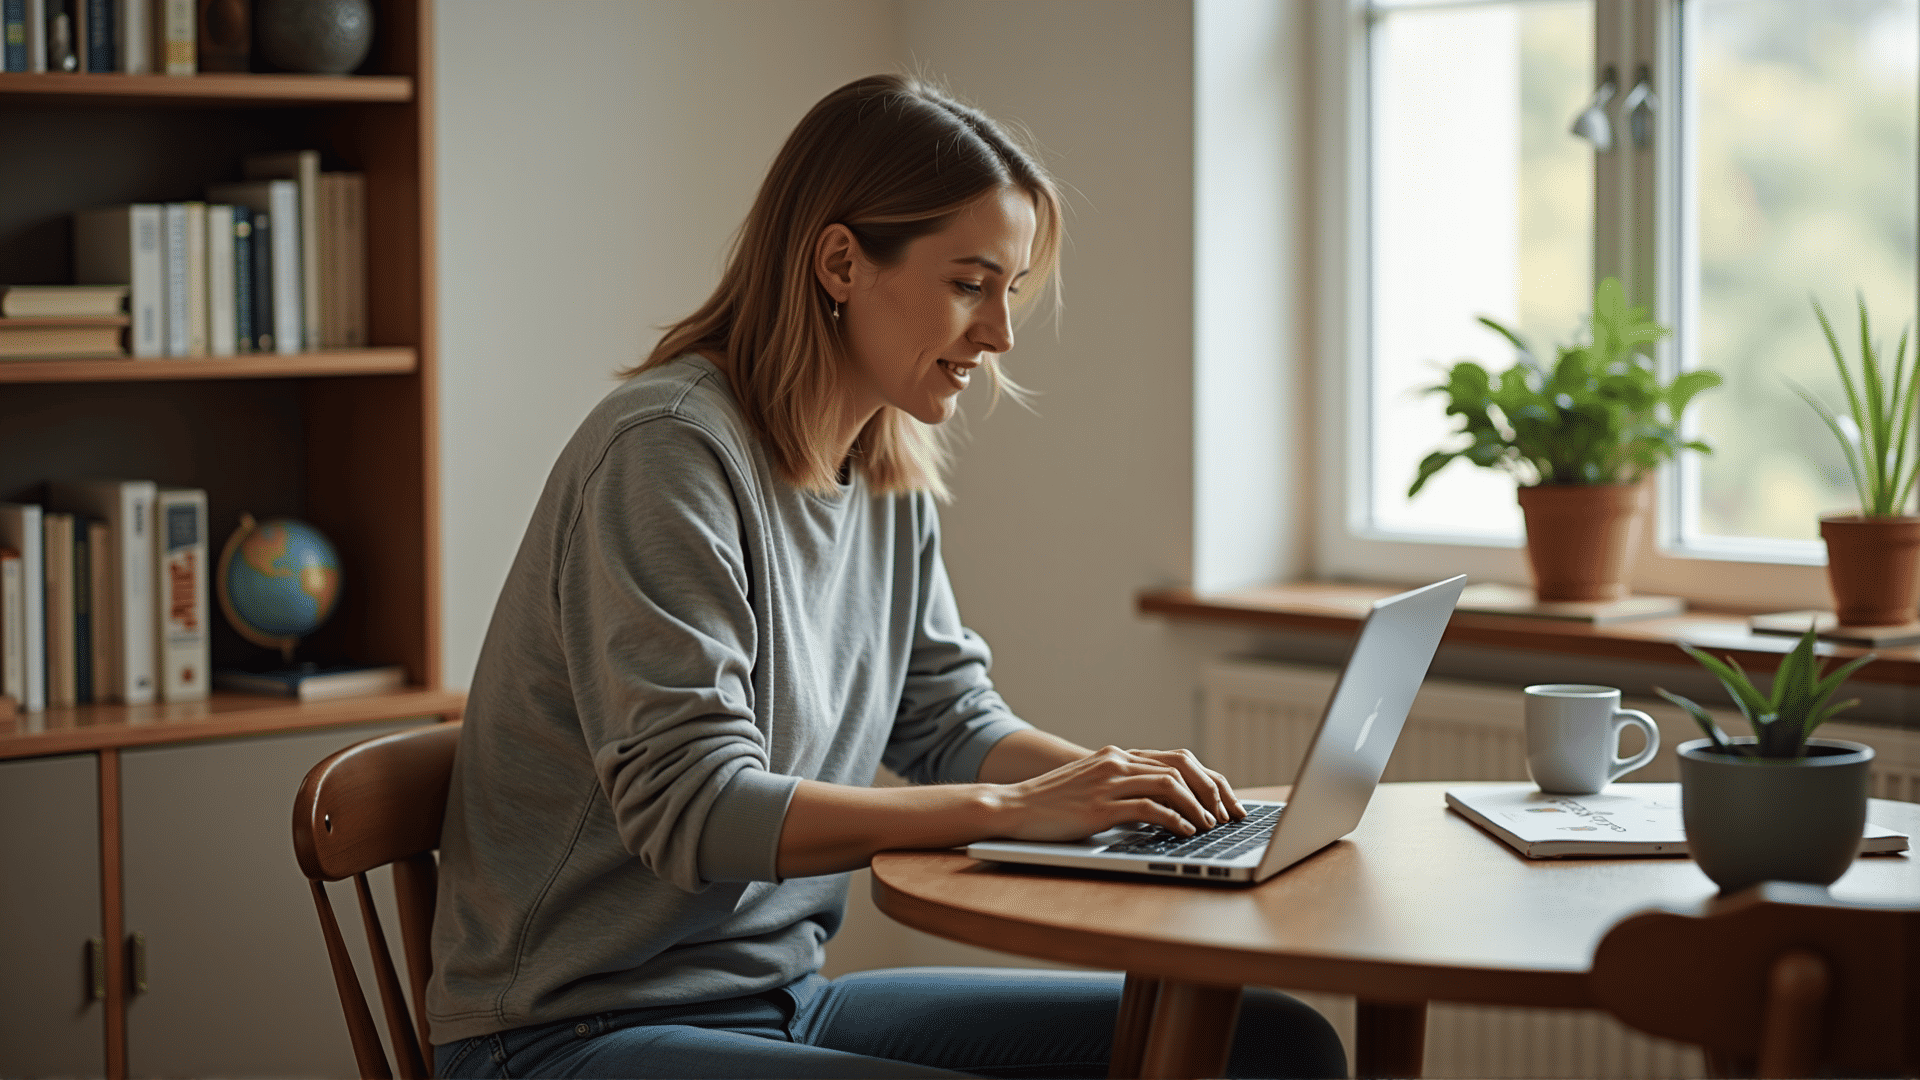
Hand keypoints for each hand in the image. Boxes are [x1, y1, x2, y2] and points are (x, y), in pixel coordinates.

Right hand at [989, 746, 1244, 842]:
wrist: (1013, 806)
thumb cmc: (1054, 804)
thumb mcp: (1094, 787)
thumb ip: (1125, 788)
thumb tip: (1165, 808)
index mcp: (1119, 755)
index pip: (1178, 759)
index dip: (1209, 780)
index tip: (1227, 802)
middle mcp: (1117, 762)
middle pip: (1182, 767)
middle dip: (1212, 791)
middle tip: (1228, 816)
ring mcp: (1108, 782)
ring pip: (1170, 785)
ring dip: (1197, 807)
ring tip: (1210, 827)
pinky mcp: (1099, 806)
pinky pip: (1148, 808)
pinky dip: (1173, 820)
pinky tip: (1185, 833)